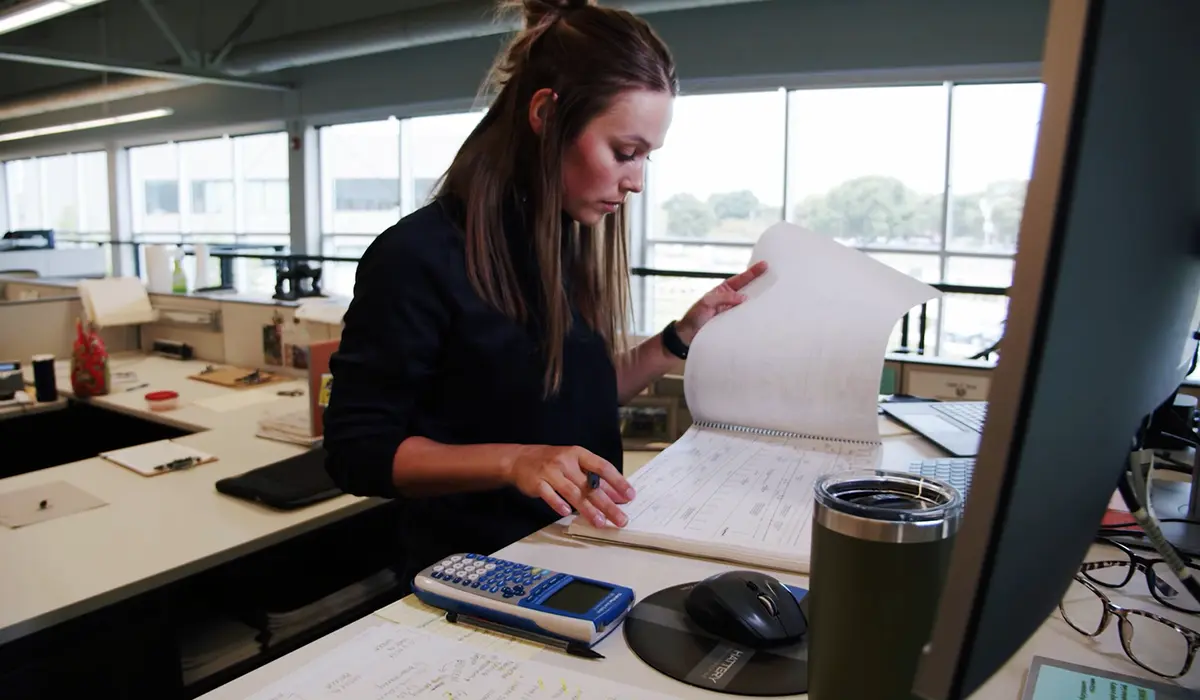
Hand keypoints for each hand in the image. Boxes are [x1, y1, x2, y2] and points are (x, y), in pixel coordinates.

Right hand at [506, 445, 634, 527]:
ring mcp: (551, 472)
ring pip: (573, 492)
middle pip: (590, 485)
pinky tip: (566, 513)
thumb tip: (617, 495)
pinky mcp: (537, 482)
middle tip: (620, 518)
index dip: (617, 481)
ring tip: (600, 522)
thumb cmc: (552, 462)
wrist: (520, 459)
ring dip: (588, 509)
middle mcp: (566, 461)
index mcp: (578, 454)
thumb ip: (594, 479)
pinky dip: (558, 504)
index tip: (629, 495)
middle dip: (607, 504)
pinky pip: (549, 494)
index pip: (602, 467)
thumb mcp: (574, 464)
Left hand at [675, 260, 767, 344]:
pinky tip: (764, 315)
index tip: (764, 264)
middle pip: (749, 290)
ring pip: (750, 305)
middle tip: (776, 278)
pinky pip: (746, 319)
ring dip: (760, 302)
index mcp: (723, 290)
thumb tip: (743, 298)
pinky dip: (754, 317)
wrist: (688, 336)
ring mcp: (733, 312)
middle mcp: (730, 300)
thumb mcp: (706, 303)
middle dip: (761, 284)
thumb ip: (723, 298)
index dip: (752, 272)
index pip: (740, 279)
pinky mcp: (734, 324)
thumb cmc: (694, 317)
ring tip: (775, 297)